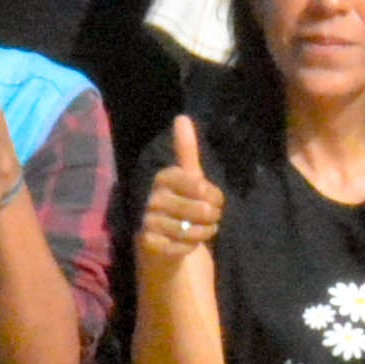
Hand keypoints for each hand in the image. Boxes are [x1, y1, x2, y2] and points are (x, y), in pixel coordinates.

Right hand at [138, 114, 224, 270]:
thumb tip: (181, 117)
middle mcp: (153, 197)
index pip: (198, 184)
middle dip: (212, 215)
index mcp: (164, 177)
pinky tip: (189, 242)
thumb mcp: (187, 176)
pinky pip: (182, 246)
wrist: (162, 239)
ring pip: (191, 230)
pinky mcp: (148, 242)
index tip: (216, 198)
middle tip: (213, 217)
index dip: (214, 195)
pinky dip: (191, 246)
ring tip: (205, 229)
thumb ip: (186, 149)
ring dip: (204, 232)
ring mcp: (148, 220)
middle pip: (199, 209)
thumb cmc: (180, 202)